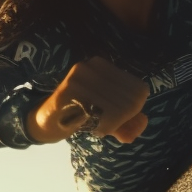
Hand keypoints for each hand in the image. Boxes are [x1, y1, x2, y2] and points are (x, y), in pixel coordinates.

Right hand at [27, 57, 148, 144]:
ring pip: (118, 107)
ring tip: (93, 124)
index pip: (139, 90)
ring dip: (110, 125)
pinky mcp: (68, 89)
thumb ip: (131, 124)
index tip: (116, 118)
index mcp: (105, 66)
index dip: (134, 110)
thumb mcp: (112, 121)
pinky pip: (100, 113)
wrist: (47, 121)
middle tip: (103, 125)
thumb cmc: (83, 117)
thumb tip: (144, 120)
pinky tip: (85, 124)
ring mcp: (79, 75)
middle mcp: (93, 64)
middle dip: (122, 120)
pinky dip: (100, 126)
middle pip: (130, 100)